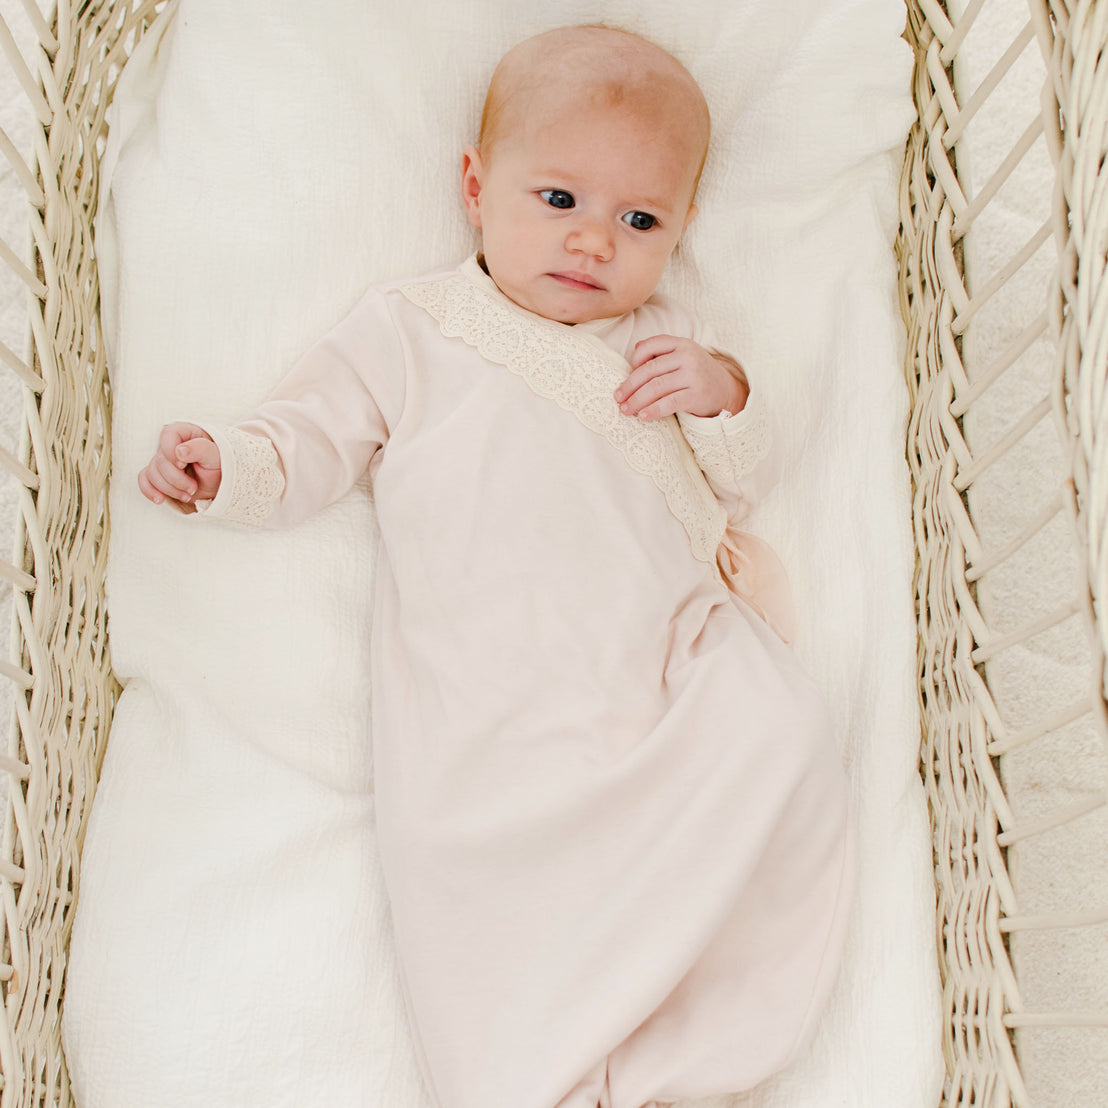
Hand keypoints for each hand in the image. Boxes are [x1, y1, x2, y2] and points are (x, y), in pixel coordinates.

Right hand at [138, 422, 221, 511]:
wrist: (222, 483)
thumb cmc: (222, 465)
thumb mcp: (216, 455)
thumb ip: (200, 449)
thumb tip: (179, 451)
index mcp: (185, 433)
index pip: (168, 435)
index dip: (171, 453)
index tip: (183, 465)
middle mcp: (171, 445)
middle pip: (160, 461)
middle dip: (176, 479)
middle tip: (193, 488)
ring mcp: (163, 461)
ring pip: (152, 474)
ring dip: (169, 488)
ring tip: (188, 494)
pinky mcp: (159, 475)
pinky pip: (144, 480)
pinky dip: (149, 490)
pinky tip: (160, 499)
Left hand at [614, 335, 748, 420]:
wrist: (726, 391)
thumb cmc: (697, 375)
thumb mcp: (683, 357)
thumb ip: (661, 353)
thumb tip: (634, 353)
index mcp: (682, 344)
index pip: (651, 345)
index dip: (635, 360)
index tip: (628, 375)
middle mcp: (687, 356)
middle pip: (650, 370)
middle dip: (630, 386)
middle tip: (618, 398)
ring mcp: (692, 375)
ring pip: (656, 387)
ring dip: (637, 400)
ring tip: (626, 410)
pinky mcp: (696, 395)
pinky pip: (669, 403)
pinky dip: (653, 410)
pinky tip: (643, 416)